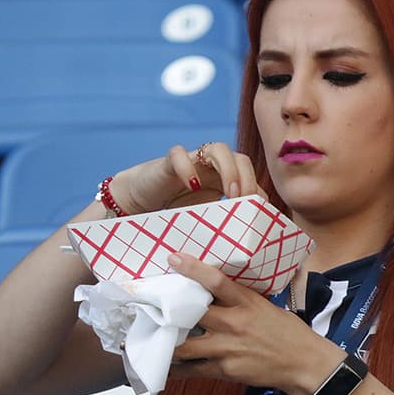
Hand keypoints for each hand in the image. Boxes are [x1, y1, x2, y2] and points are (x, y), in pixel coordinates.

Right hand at [108, 142, 263, 214]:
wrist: (135, 204)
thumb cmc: (171, 214)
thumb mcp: (204, 221)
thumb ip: (224, 223)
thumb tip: (250, 246)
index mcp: (222, 179)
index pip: (250, 176)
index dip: (257, 191)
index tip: (258, 215)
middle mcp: (210, 167)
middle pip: (240, 158)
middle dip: (247, 179)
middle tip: (245, 202)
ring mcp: (191, 161)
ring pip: (218, 148)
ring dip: (229, 169)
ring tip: (230, 194)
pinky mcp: (168, 162)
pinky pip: (179, 154)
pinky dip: (187, 167)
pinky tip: (192, 186)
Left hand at [165, 253, 344, 394]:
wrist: (305, 365)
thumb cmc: (286, 331)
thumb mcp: (265, 306)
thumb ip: (238, 299)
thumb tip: (213, 286)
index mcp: (246, 302)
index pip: (217, 281)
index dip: (192, 269)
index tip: (172, 258)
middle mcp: (233, 323)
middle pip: (192, 314)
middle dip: (167, 311)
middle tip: (145, 306)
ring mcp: (227, 348)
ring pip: (185, 346)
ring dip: (166, 343)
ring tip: (147, 338)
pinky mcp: (225, 370)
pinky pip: (193, 369)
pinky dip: (176, 368)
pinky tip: (162, 365)